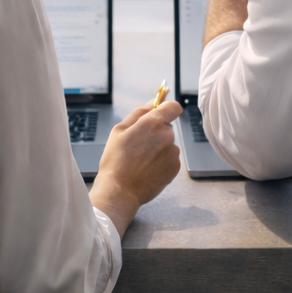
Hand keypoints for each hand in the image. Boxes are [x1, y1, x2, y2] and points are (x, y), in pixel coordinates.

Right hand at [89, 100, 182, 235]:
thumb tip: (152, 102)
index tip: (159, 115)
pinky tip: (148, 169)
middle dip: (155, 133)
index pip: (173, 107)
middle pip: (167, 127)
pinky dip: (162, 162)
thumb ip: (138, 113)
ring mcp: (173, 152)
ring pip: (168, 144)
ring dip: (159, 148)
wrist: (120, 190)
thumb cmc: (115, 160)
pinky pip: (170, 158)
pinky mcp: (175, 167)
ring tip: (141, 161)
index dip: (166, 109)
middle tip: (138, 146)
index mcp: (153, 123)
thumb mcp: (119, 130)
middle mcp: (167, 135)